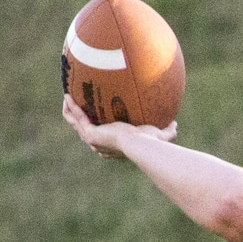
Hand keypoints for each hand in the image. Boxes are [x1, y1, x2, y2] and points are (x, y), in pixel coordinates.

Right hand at [63, 93, 177, 159]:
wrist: (141, 144)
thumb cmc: (150, 142)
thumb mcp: (159, 134)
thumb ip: (167, 131)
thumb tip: (175, 125)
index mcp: (112, 146)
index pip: (99, 138)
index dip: (95, 127)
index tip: (94, 116)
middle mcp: (99, 144)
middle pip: (83, 130)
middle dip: (78, 117)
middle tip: (76, 103)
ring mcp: (92, 140)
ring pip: (75, 123)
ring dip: (70, 110)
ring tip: (68, 97)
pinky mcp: (90, 134)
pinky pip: (75, 118)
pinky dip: (72, 107)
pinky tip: (68, 95)